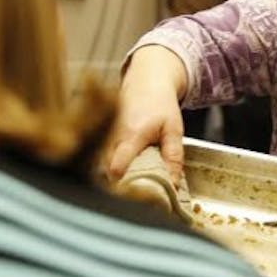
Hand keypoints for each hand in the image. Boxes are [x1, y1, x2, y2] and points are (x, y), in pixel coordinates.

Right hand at [103, 46, 187, 183]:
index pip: (117, 164)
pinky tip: (126, 171)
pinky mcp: (103, 138)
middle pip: (106, 170)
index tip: (131, 193)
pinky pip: (103, 159)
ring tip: (132, 184)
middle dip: (118, 185)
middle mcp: (113, 137)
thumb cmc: (160, 104)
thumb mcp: (174, 129)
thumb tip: (173, 183)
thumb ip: (174, 156)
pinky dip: (112, 167)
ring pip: (102, 165)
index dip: (121, 181)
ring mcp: (105, 137)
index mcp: (132, 135)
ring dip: (115, 177)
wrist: (145, 81)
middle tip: (136, 195)